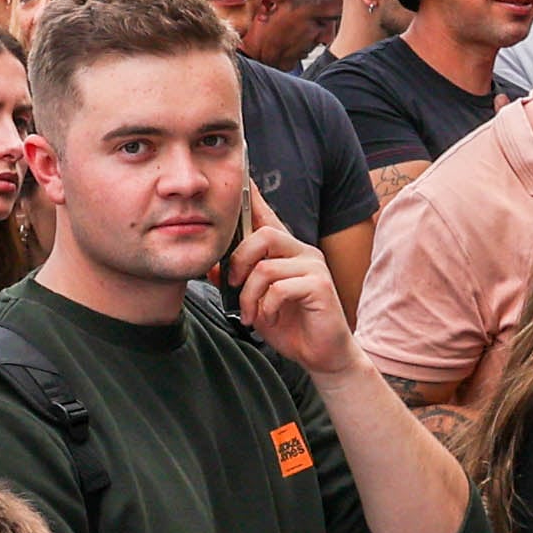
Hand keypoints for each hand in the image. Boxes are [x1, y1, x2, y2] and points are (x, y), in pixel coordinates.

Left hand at [226, 183, 356, 371]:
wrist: (321, 354)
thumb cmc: (290, 324)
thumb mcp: (254, 301)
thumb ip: (235, 281)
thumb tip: (212, 265)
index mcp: (286, 251)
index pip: (267, 216)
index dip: (253, 197)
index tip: (242, 178)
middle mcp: (302, 252)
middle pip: (264, 235)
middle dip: (239, 261)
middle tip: (232, 285)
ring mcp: (313, 267)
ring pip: (266, 267)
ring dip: (250, 295)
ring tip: (251, 313)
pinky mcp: (320, 286)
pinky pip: (280, 288)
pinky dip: (266, 306)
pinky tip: (269, 318)